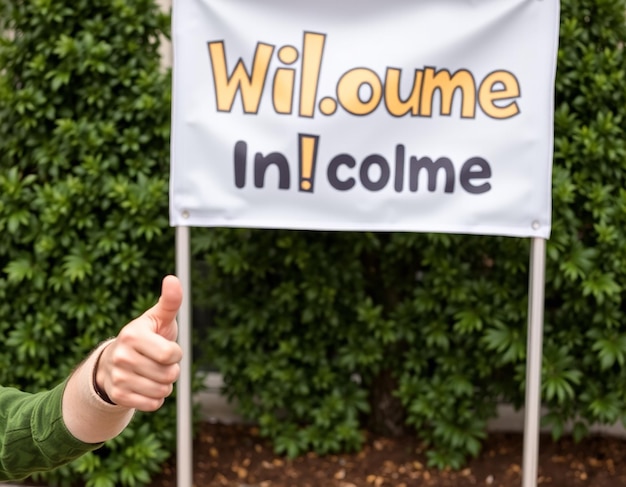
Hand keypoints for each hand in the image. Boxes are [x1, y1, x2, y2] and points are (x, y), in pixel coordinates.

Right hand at [95, 275, 182, 410]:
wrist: (116, 360)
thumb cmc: (147, 336)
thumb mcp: (158, 318)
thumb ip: (170, 301)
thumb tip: (173, 278)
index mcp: (132, 335)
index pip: (171, 355)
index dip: (176, 353)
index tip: (167, 348)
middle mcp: (121, 356)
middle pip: (169, 375)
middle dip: (171, 370)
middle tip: (159, 362)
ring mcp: (117, 377)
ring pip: (162, 391)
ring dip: (165, 384)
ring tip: (153, 373)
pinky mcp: (118, 396)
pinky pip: (153, 405)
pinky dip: (156, 398)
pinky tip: (146, 386)